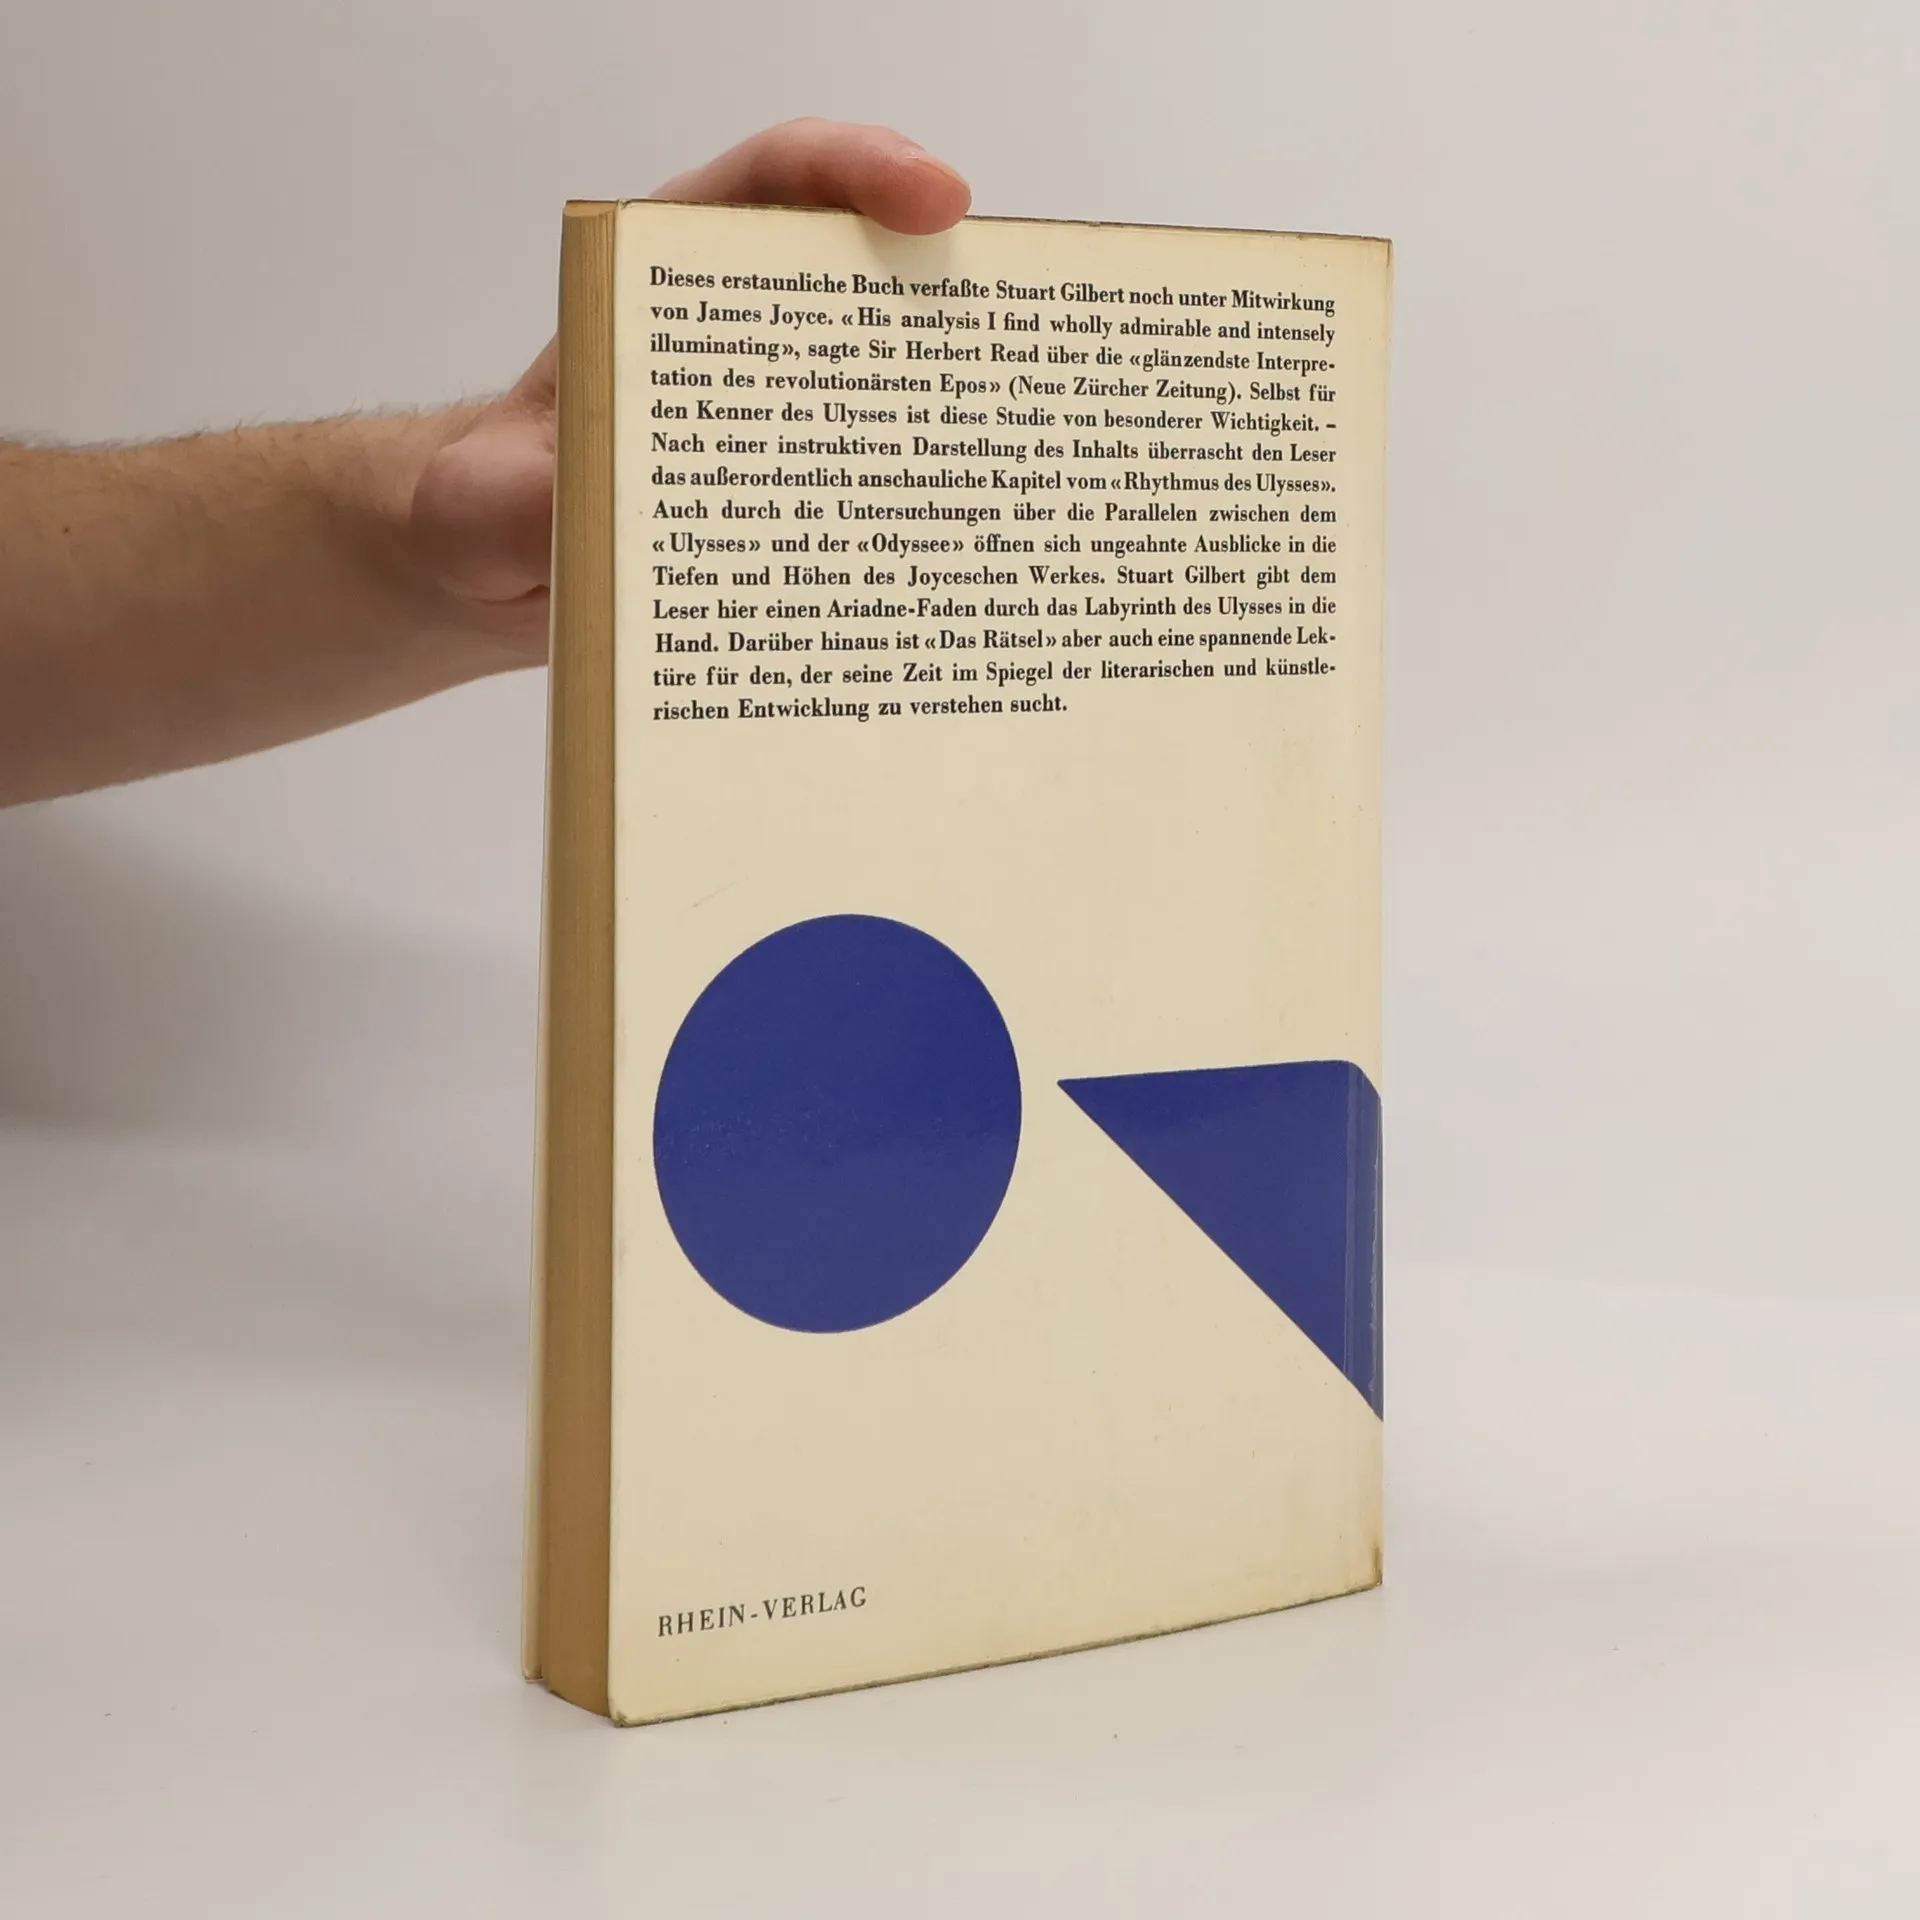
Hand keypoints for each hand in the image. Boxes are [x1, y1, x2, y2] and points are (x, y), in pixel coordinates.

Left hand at [409, 121, 971, 655]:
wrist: (497, 580)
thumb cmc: (490, 511)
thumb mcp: (487, 503)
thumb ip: (534, 501)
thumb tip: (609, 516)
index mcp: (664, 287)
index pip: (772, 186)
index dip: (860, 172)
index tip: (932, 202)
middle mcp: (739, 341)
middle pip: (868, 278)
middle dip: (953, 295)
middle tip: (1020, 341)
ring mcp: (780, 420)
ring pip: (890, 386)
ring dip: (957, 412)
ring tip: (1022, 456)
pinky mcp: (797, 499)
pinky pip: (874, 493)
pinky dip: (925, 516)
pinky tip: (965, 558)